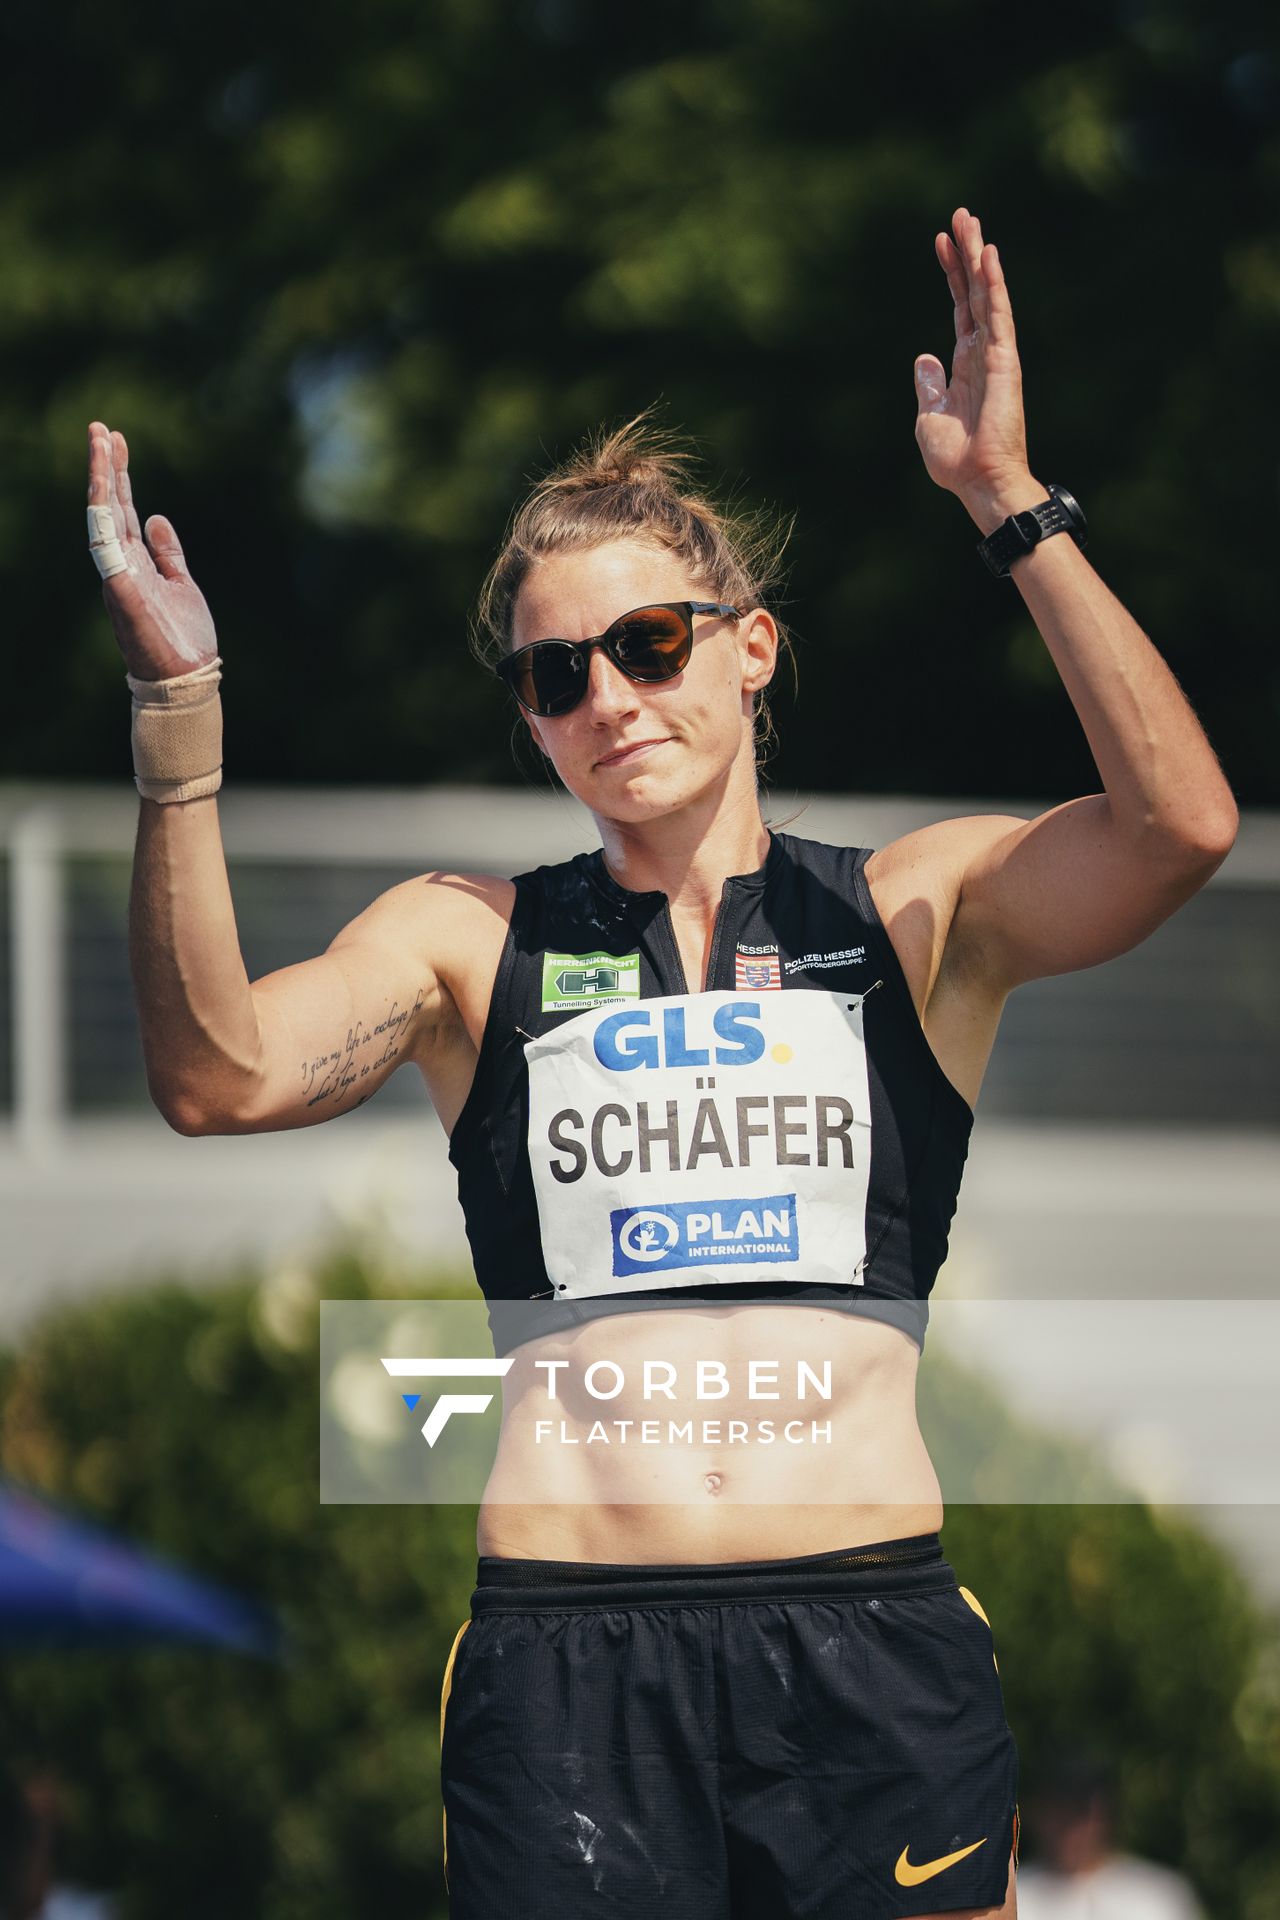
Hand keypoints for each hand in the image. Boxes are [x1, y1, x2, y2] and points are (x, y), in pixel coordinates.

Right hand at [87, 422, 218, 679]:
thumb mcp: (181, 584)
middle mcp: (123, 566)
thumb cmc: (182, 639)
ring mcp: (120, 578)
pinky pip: (108, 553)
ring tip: (100, 444)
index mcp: (137, 563)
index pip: (124, 510)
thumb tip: (157, 518)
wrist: (186, 682)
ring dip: (102, 482)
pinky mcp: (123, 594)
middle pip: (110, 507)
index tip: (117, 439)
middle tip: (101, 428)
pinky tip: (101, 492)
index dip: (120, 475)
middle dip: (106, 467)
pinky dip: (104, 522)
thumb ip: (168, 553)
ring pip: (104, 521)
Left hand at [913, 209, 1042, 532]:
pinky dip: (993, 284)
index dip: (951, 275)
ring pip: (987, 294)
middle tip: (959, 214)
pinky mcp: (1005, 360)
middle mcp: (982, 353)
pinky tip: (988, 255)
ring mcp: (995, 353)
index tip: (940, 242)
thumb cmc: (956, 460)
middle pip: (974, 291)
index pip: (959, 308)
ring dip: (978, 257)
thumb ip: (928, 386)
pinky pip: (998, 314)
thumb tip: (925, 357)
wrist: (978, 481)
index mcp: (964, 365)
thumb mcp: (929, 418)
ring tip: (969, 220)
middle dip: (965, 253)